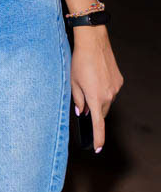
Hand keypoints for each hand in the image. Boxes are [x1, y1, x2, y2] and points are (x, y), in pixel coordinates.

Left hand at [71, 25, 123, 151]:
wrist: (93, 43)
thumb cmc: (79, 62)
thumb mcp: (72, 82)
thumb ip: (78, 100)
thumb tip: (83, 112)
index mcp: (96, 98)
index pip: (98, 124)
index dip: (98, 138)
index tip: (97, 148)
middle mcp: (109, 96)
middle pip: (102, 112)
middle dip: (94, 113)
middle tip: (84, 107)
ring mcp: (116, 88)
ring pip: (107, 101)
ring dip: (98, 100)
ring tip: (87, 86)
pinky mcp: (119, 80)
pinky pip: (111, 90)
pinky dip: (103, 90)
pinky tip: (95, 79)